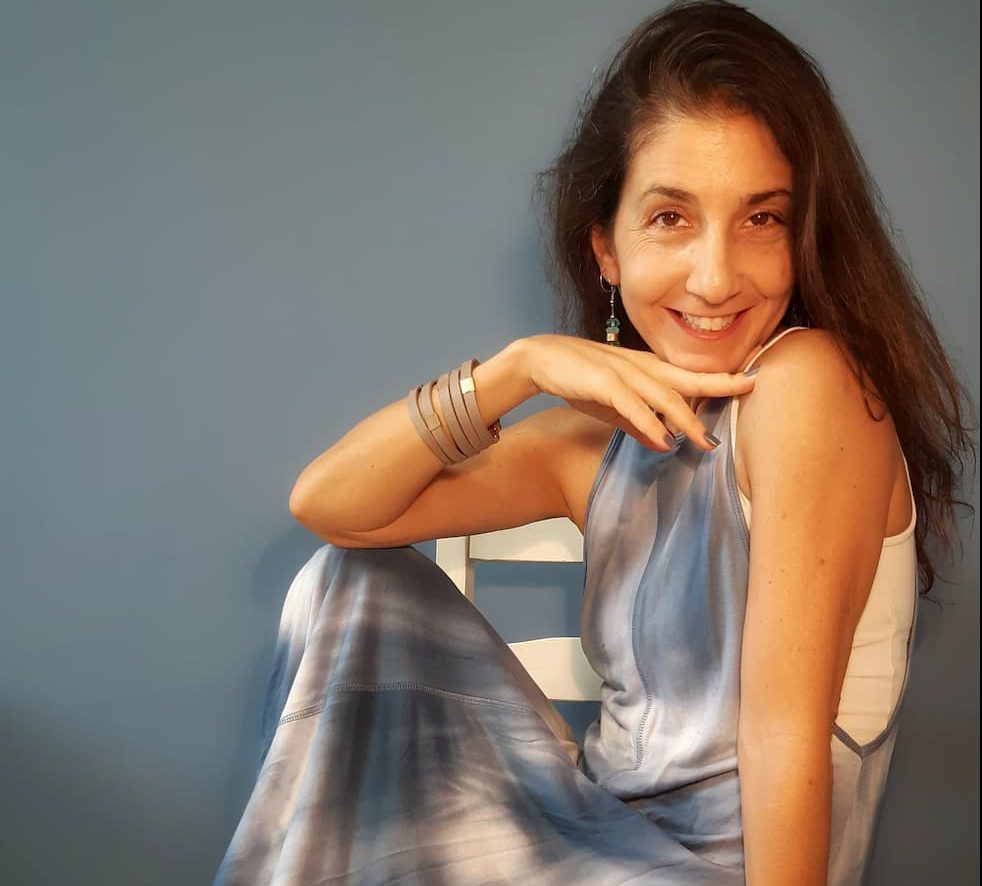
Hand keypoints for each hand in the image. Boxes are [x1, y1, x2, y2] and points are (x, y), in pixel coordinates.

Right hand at [521, 334, 757, 450]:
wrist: (541, 359)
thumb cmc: (579, 379)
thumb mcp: (614, 406)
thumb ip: (640, 424)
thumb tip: (665, 445)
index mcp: (648, 370)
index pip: (690, 376)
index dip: (720, 379)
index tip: (750, 381)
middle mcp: (641, 368)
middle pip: (688, 379)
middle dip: (720, 385)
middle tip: (751, 389)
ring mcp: (623, 373)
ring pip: (664, 397)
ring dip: (687, 420)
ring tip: (706, 442)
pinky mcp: (603, 383)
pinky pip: (632, 405)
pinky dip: (649, 423)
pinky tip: (664, 441)